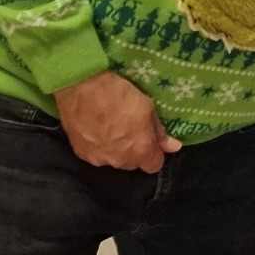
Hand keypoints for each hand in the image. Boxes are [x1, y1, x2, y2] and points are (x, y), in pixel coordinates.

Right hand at [55, 70, 181, 172]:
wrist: (81, 88)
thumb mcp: (147, 108)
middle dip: (134, 151)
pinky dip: (99, 146)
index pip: (154, 165)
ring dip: (116, 149)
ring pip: (113, 159)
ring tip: (111, 127)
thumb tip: (174, 147)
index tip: (151, 140)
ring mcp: (98, 159)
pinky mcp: (80, 153)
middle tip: (130, 129)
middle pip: (132, 163)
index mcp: (139, 151)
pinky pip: (96, 154)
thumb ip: (159, 132)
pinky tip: (96, 129)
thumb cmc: (119, 95)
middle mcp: (119, 161)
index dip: (154, 153)